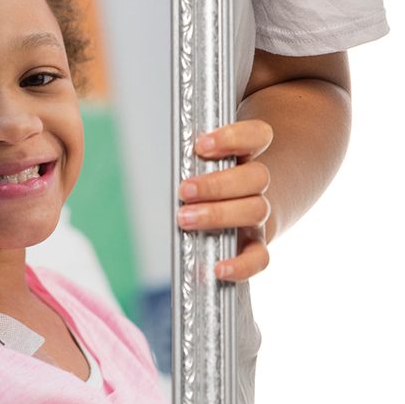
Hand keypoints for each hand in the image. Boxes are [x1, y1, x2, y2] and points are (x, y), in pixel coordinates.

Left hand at [178, 120, 273, 281]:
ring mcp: (259, 215)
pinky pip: (260, 258)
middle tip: (184, 190)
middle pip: (256, 176)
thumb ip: (186, 157)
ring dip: (219, 214)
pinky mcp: (255, 245)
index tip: (200, 145)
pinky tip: (218, 268)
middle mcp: (257, 184)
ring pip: (257, 209)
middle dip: (217, 184)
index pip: (258, 135)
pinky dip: (242, 265)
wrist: (235, 213)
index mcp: (246, 154)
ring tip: (184, 218)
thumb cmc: (207, 181)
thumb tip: (144, 145)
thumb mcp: (200, 163)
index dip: (234, 137)